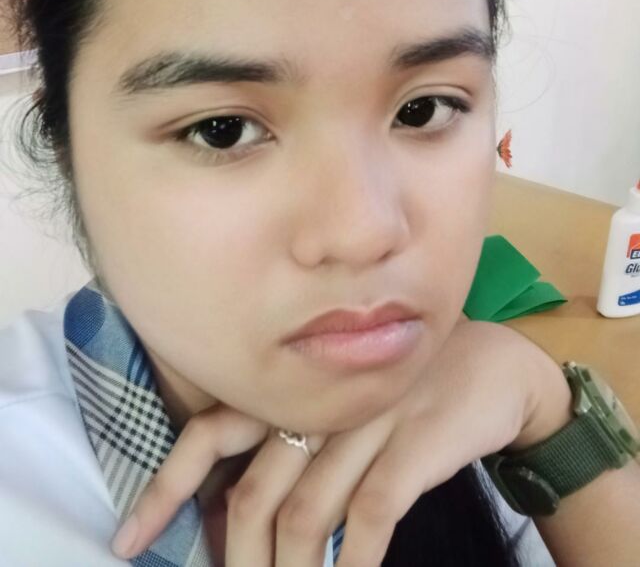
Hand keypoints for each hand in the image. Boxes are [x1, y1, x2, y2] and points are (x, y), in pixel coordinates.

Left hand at [111, 319, 571, 565]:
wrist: (501, 368)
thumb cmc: (410, 387)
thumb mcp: (344, 399)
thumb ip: (294, 438)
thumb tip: (235, 510)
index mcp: (294, 385)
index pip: (211, 432)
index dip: (167, 485)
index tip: (131, 539)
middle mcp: (321, 399)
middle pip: (254, 492)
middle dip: (237, 562)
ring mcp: (367, 420)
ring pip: (306, 515)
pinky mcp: (414, 444)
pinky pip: (370, 517)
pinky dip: (353, 564)